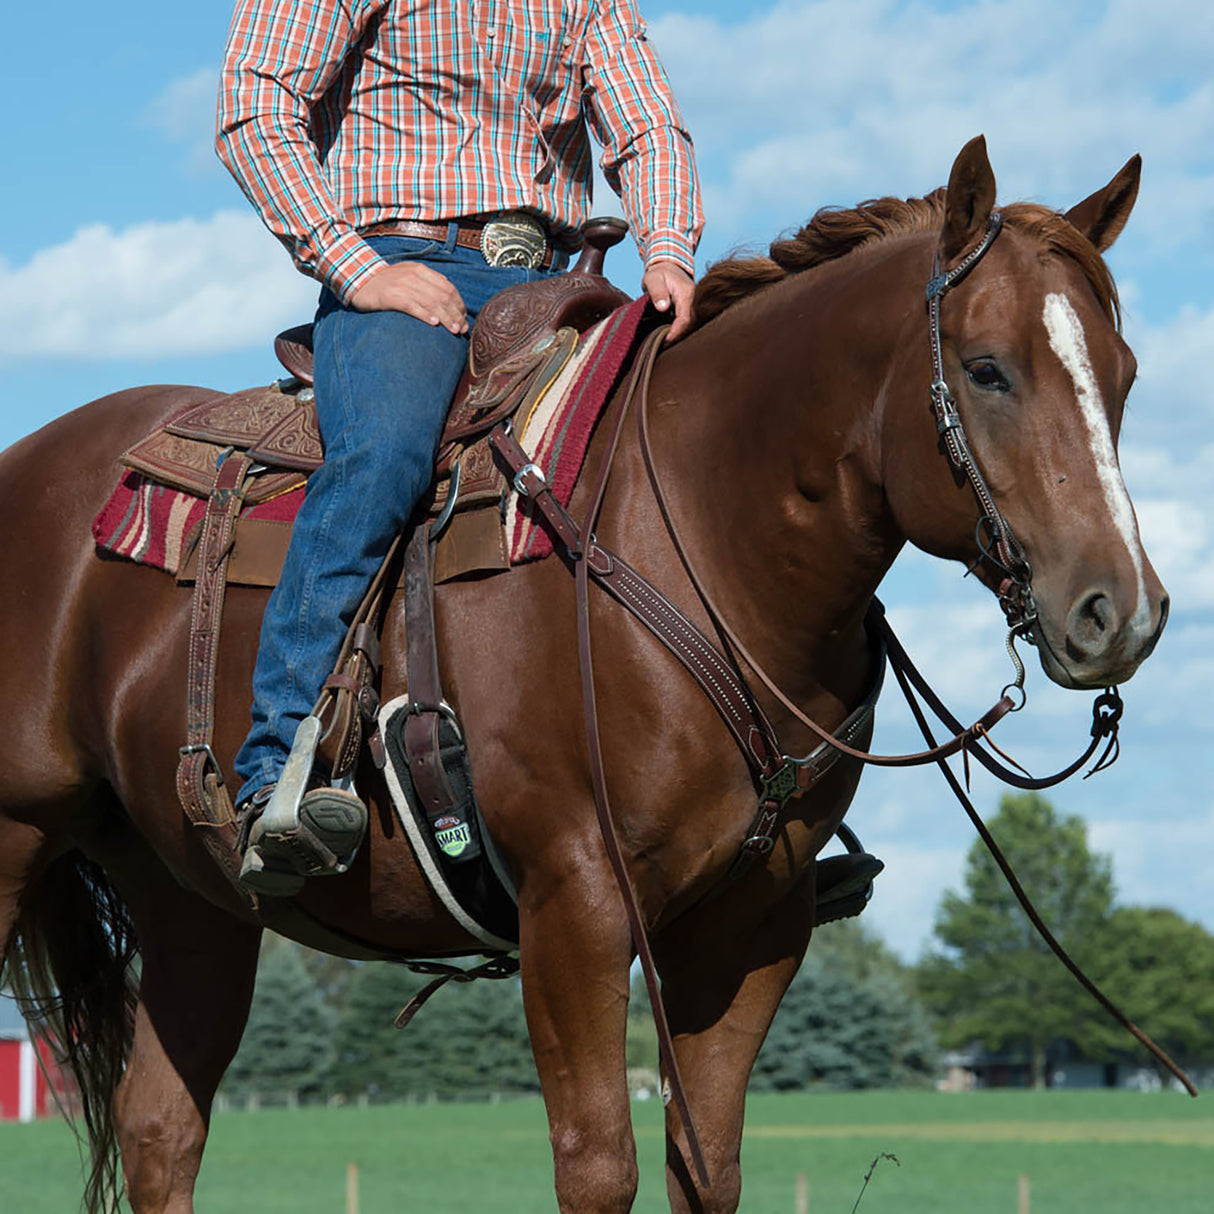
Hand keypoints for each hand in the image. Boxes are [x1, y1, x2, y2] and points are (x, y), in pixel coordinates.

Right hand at [350, 261, 468, 333]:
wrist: (359, 280)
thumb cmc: (388, 283)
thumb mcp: (409, 276)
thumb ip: (428, 283)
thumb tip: (449, 296)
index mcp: (421, 270)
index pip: (447, 287)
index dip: (459, 304)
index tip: (464, 318)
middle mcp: (413, 276)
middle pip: (442, 296)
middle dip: (455, 314)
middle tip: (462, 329)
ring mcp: (402, 285)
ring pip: (431, 302)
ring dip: (446, 318)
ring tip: (454, 330)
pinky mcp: (390, 296)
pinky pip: (412, 306)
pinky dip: (425, 315)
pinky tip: (435, 324)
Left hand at [642, 260, 694, 342]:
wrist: (667, 265)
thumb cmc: (658, 272)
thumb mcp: (653, 279)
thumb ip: (657, 292)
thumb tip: (663, 307)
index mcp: (686, 293)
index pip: (684, 318)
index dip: (675, 332)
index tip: (665, 340)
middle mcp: (692, 299)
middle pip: (689, 323)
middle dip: (677, 336)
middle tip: (663, 345)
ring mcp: (691, 303)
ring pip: (688, 323)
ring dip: (678, 333)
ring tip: (664, 342)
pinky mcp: (687, 307)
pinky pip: (685, 320)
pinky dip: (678, 328)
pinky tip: (668, 335)